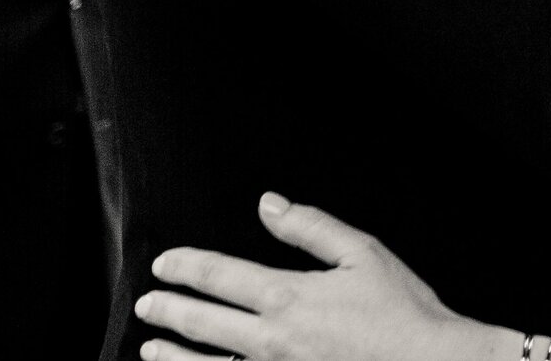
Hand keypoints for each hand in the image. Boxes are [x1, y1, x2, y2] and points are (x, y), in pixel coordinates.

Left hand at [138, 194, 505, 360]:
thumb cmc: (402, 313)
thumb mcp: (364, 254)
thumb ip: (311, 227)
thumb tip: (269, 204)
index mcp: (289, 296)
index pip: (219, 275)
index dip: (186, 266)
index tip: (165, 263)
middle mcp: (271, 339)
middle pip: (202, 322)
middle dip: (168, 310)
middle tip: (147, 304)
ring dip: (171, 355)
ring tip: (151, 347)